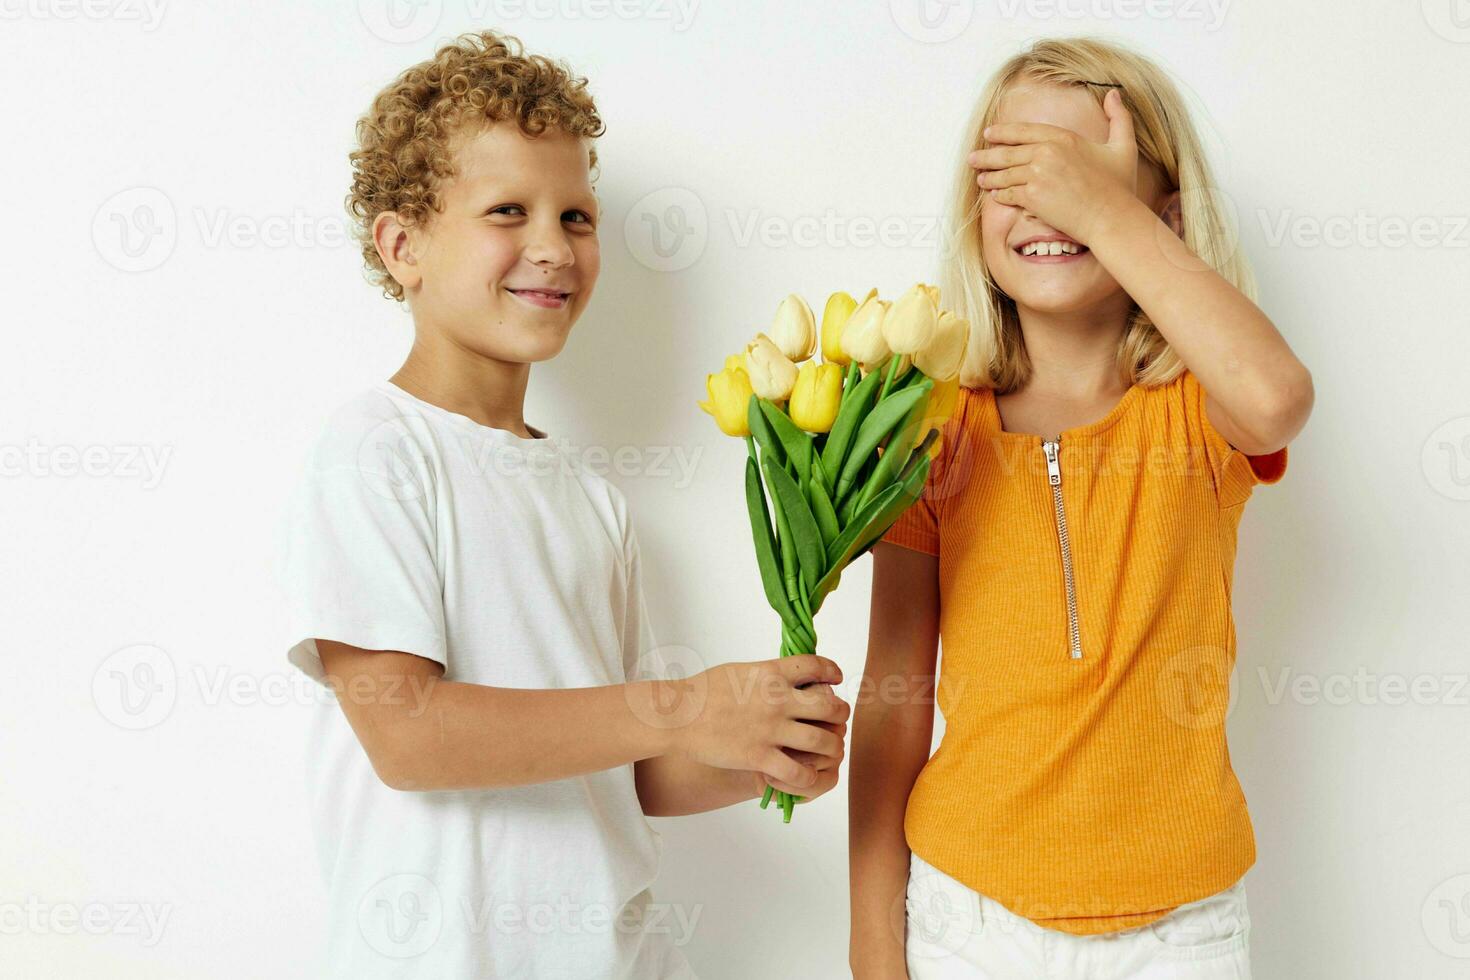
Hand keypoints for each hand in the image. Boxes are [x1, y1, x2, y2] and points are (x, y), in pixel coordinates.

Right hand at [674, 655, 849, 791]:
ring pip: (824, 741)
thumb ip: (768, 675)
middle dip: (840, 714)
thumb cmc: (703, 692)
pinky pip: (799, 772)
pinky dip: (807, 777)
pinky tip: (803, 775)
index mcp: (771, 673)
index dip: (833, 672)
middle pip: (831, 706)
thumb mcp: (740, 671)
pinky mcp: (760, 757)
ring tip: (827, 750)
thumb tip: (786, 676)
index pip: (817, 666)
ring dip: (831, 747)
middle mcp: (778, 700)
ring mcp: (770, 730)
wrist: (678, 716)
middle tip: (836, 720)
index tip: (836, 678)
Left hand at [968, 87, 1138, 245]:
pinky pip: (1007, 194)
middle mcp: (1047, 152)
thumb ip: (1119, 117)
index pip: (1024, 131)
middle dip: (987, 155)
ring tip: (980, 178)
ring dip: (989, 176)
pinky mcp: (1032, 197)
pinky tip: (994, 195)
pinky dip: (999, 195)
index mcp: (1064, 138)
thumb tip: (1114, 93)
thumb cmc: (1119, 186)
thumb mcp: (1123, 145)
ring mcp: (1037, 174)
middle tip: (973, 157)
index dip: (1003, 132)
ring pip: (1004, 174)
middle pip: (1007, 152)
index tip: (990, 134)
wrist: (1111, 217)